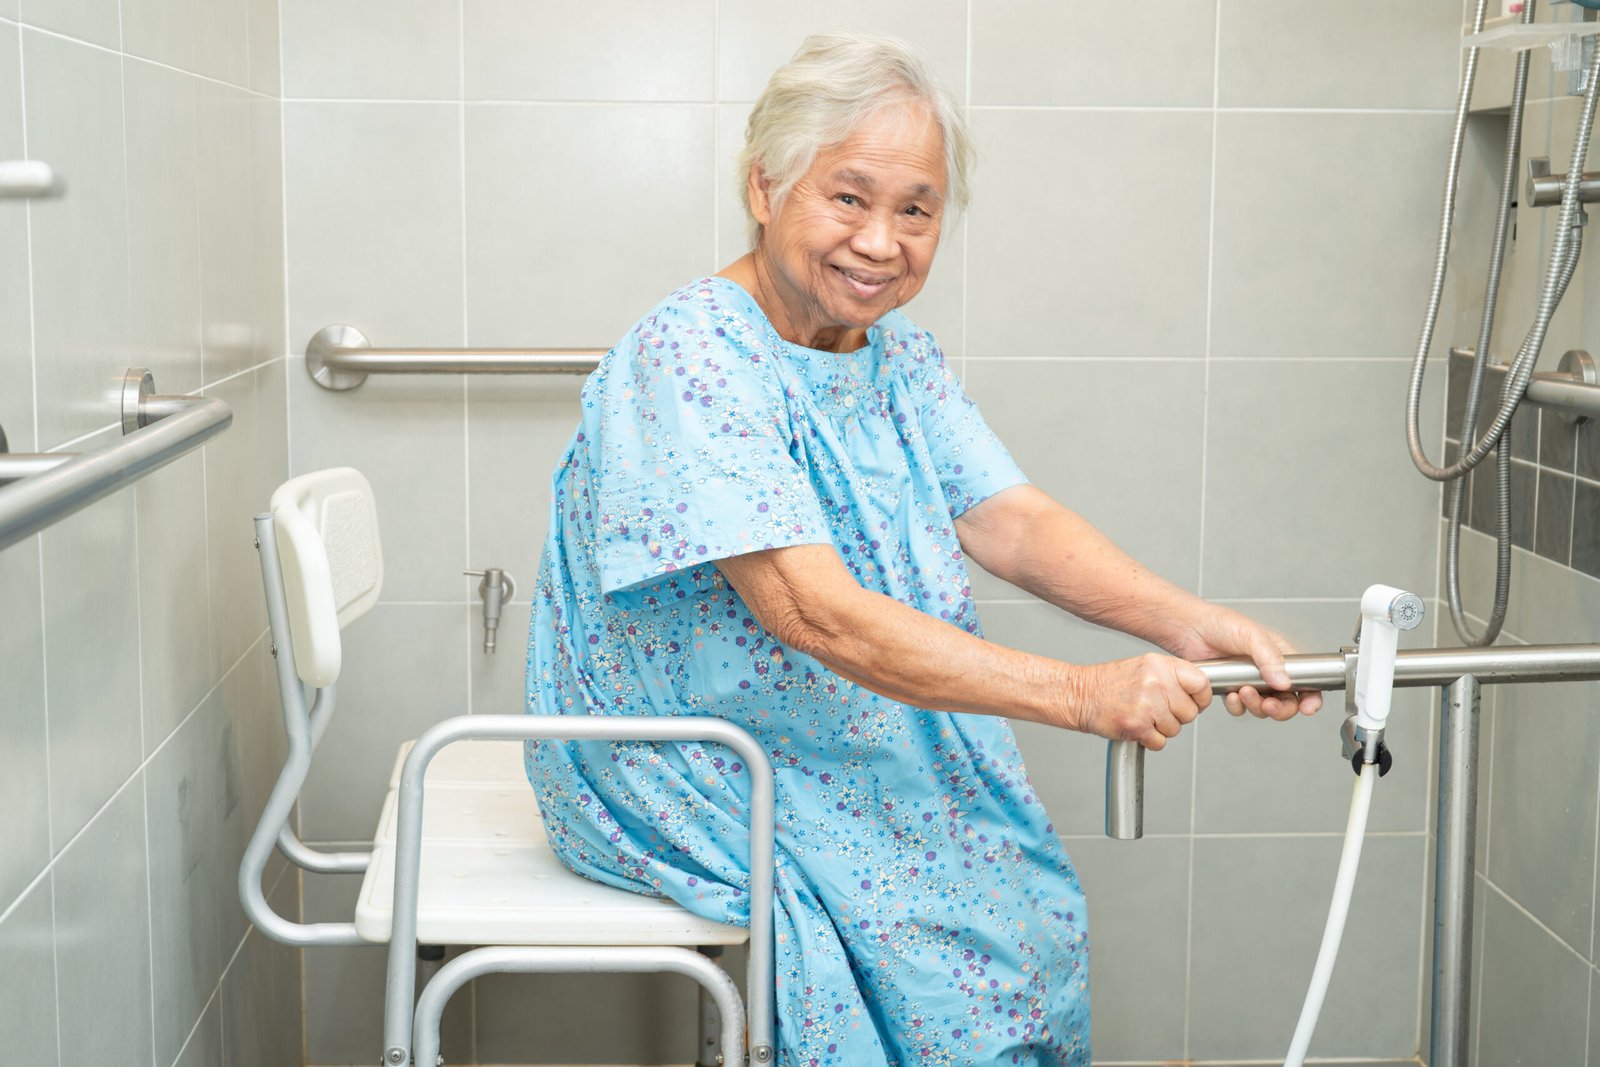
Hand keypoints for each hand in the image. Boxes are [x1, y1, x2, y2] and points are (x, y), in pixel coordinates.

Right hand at [1064, 654, 1213, 750]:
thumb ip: (1172, 676)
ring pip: (1175, 729)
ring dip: (1161, 728)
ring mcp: (1147, 705)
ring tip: (1143, 716)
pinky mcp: (1137, 726)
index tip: (1195, 702)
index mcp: (1160, 665)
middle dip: (1176, 716)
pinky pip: (1160, 742)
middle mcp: (1156, 683)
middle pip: (1190, 712)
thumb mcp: (1145, 667)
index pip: (1200, 683)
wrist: (1081, 694)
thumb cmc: (1110, 683)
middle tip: (1158, 710)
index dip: (1200, 698)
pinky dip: (1149, 739)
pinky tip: (1136, 726)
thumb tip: (1199, 691)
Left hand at [1166, 605, 1322, 719]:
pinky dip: (1237, 707)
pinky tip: (1230, 695)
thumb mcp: (1251, 634)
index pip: (1306, 681)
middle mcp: (1268, 672)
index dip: (1311, 697)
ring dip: (1256, 707)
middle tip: (1268, 704)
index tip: (1308, 708)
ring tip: (1243, 693)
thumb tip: (1284, 682)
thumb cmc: (1221, 623)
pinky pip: (1240, 708)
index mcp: (1280, 657)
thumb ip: (1269, 658)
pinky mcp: (1232, 690)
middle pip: (1287, 702)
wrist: (1190, 629)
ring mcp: (1250, 683)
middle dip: (1280, 709)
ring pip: (1264, 708)